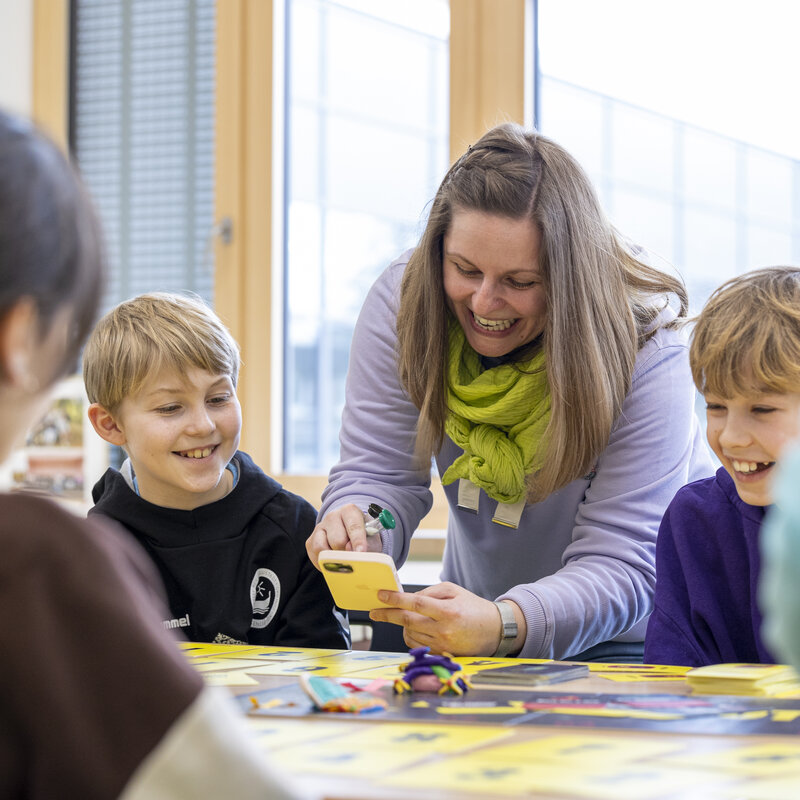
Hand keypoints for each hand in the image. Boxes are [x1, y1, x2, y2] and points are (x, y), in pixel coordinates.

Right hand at [306, 503, 382, 568]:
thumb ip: (367, 545)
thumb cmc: (364, 538)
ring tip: (343, 558)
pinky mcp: (310, 541)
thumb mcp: (372, 539)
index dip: (358, 541)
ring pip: (323, 548)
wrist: (352, 537)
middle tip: (353, 556)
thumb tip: (350, 550)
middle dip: (346, 552)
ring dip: (334, 557)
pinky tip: (334, 561)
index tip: (361, 552)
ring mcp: (319, 527)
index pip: (354, 526)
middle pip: (338, 540)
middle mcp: (333, 516)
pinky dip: (326, 563)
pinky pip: (316, 555)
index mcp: (350, 511)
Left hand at [369, 582, 521, 656]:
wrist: (495, 630)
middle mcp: (444, 631)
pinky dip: (411, 635)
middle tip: (375, 610)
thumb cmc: (473, 607)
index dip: (395, 600)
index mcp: (448, 611)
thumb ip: (429, 593)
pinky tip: (416, 628)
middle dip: (388, 615)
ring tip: (407, 616)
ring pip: (409, 635)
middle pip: (407, 622)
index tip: (380, 596)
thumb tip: (407, 599)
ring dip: (402, 625)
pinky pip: (417, 645)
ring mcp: (442, 646)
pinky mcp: (441, 656)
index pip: (415, 604)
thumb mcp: (454, 591)